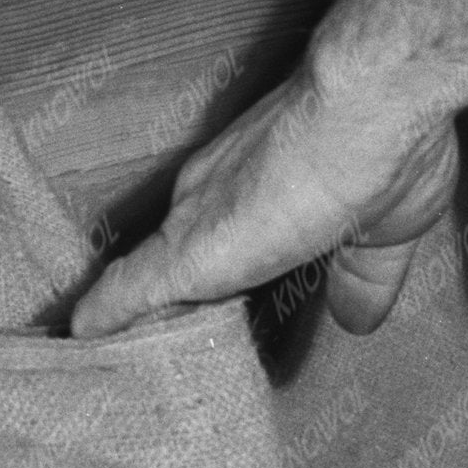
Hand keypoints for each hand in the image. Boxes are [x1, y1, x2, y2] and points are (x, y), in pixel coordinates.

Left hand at [67, 68, 460, 345]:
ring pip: (140, 282)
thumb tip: (357, 323)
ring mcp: (191, 223)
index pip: (216, 249)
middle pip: (168, 263)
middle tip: (133, 353)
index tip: (193, 320)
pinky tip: (79, 340)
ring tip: (98, 361)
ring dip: (122, 322)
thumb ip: (362, 279)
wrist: (373, 107)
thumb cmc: (387, 150)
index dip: (204, 286)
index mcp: (253, 194)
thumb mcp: (383, 234)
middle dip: (155, 309)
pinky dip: (105, 318)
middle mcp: (209, 200)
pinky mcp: (184, 252)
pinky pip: (128, 292)